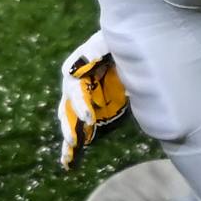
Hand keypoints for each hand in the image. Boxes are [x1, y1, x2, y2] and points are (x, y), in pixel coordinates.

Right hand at [57, 31, 129, 170]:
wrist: (133, 49)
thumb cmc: (119, 41)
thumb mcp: (110, 39)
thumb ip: (98, 47)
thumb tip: (84, 60)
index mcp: (77, 66)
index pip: (73, 86)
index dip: (78, 102)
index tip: (88, 117)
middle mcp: (76, 83)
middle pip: (68, 105)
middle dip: (70, 123)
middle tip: (75, 138)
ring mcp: (83, 98)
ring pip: (70, 118)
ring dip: (69, 133)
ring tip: (70, 150)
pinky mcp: (92, 109)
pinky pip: (79, 126)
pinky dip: (73, 143)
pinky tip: (68, 162)